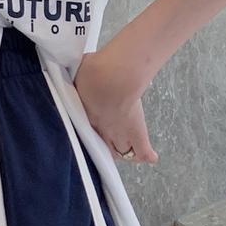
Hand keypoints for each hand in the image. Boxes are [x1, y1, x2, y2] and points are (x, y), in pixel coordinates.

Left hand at [72, 43, 158, 164]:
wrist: (113, 77)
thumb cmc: (93, 72)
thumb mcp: (78, 73)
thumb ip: (76, 76)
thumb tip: (74, 67)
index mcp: (85, 116)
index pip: (87, 133)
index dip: (91, 134)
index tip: (92, 131)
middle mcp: (100, 128)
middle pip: (103, 145)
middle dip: (105, 146)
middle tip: (110, 142)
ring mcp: (119, 132)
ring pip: (122, 151)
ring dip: (125, 151)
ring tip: (130, 150)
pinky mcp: (136, 131)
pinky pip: (142, 150)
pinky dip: (147, 155)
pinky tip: (151, 158)